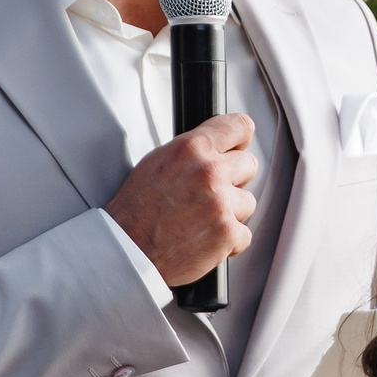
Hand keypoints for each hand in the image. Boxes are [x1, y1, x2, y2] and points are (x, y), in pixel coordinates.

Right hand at [106, 114, 258, 285]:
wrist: (127, 250)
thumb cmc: (136, 210)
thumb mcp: (158, 162)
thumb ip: (193, 152)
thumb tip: (217, 148)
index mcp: (191, 149)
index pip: (239, 127)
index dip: (240, 139)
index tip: (239, 147)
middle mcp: (209, 172)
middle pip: (249, 165)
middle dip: (234, 179)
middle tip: (212, 193)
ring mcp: (221, 204)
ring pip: (248, 202)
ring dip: (231, 212)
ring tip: (202, 220)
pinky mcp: (227, 234)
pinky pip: (244, 234)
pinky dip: (228, 241)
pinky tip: (205, 239)